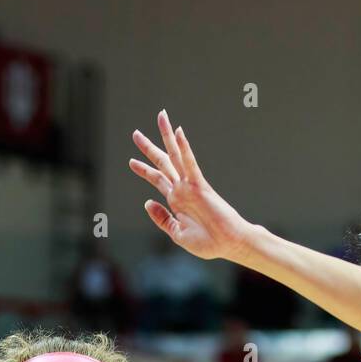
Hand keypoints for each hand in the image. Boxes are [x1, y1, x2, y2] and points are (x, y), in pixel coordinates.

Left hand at [130, 110, 255, 261]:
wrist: (229, 244)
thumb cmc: (208, 243)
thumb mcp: (177, 234)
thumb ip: (162, 219)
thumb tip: (147, 202)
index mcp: (176, 201)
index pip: (157, 180)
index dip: (144, 170)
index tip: (131, 161)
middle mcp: (182, 190)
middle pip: (162, 163)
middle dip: (149, 148)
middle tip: (135, 134)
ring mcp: (190, 186)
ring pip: (175, 156)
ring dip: (166, 137)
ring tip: (161, 117)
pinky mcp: (200, 186)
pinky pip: (190, 164)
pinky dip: (184, 148)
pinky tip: (179, 132)